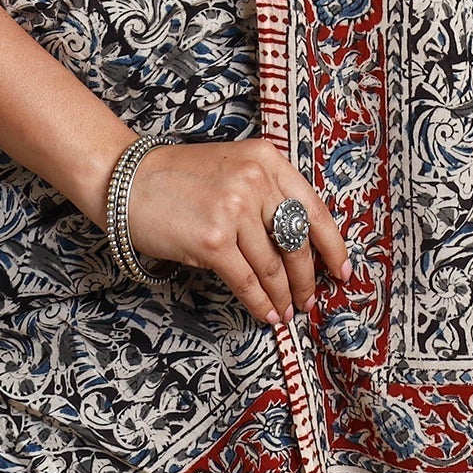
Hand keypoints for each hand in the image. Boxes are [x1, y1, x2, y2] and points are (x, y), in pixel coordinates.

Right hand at [124, 137, 351, 326]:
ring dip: (283, 297)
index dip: (333, 247)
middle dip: (306, 279)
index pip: (314, 209)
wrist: (129, 180)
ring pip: (273, 268)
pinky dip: (259, 303)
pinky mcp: (213, 241)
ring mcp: (234, 210)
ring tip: (285, 312)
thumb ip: (267, 195)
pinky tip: (265, 314)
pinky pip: (247, 282)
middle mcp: (255, 180)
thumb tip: (299, 246)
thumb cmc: (180, 177)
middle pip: (297, 242)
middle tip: (308, 301)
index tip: (342, 271)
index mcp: (266, 159)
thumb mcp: (233, 168)